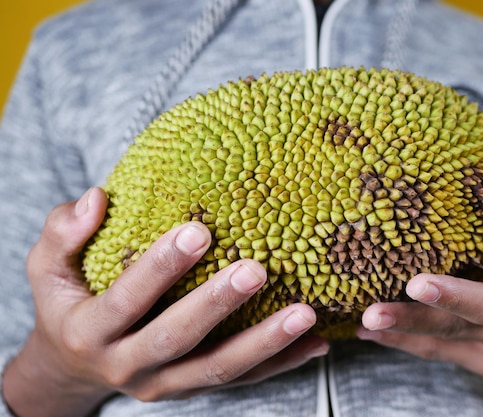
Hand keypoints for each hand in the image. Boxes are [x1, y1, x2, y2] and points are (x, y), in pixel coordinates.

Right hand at [3, 187, 327, 416]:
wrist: (74, 368)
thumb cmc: (67, 305)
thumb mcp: (46, 269)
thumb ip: (63, 234)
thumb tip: (97, 198)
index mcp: (91, 332)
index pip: (126, 300)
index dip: (159, 268)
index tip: (197, 230)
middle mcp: (127, 365)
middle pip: (176, 339)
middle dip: (217, 305)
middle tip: (257, 268)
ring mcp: (164, 384)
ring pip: (217, 369)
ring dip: (263, 344)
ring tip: (306, 314)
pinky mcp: (191, 390)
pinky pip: (240, 382)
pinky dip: (280, 365)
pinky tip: (316, 344)